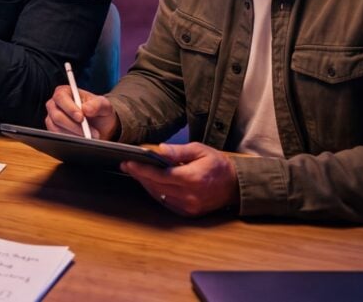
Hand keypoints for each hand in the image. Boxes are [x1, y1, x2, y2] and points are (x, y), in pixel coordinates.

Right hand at [44, 85, 118, 139]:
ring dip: (74, 134)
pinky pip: (57, 136)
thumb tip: (86, 109)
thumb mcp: (104, 106)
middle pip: (57, 115)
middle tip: (88, 132)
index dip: (69, 108)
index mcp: (65, 92)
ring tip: (89, 136)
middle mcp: (55, 104)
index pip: (61, 97)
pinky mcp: (53, 130)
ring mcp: (52, 117)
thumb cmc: (98, 112)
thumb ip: (97, 104)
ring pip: (56, 127)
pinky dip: (70, 139)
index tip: (81, 118)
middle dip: (74, 125)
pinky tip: (82, 139)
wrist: (100, 126)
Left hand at [121, 142, 239, 216]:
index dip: (142, 170)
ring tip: (135, 172)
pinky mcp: (189, 212)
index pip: (160, 175)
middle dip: (139, 175)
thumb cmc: (218, 165)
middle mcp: (189, 195)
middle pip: (157, 186)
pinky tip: (150, 183)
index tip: (128, 163)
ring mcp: (189, 206)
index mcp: (192, 178)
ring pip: (159, 195)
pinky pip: (166, 202)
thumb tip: (160, 150)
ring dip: (146, 184)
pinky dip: (156, 192)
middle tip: (126, 165)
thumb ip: (179, 151)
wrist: (235, 186)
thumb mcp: (201, 150)